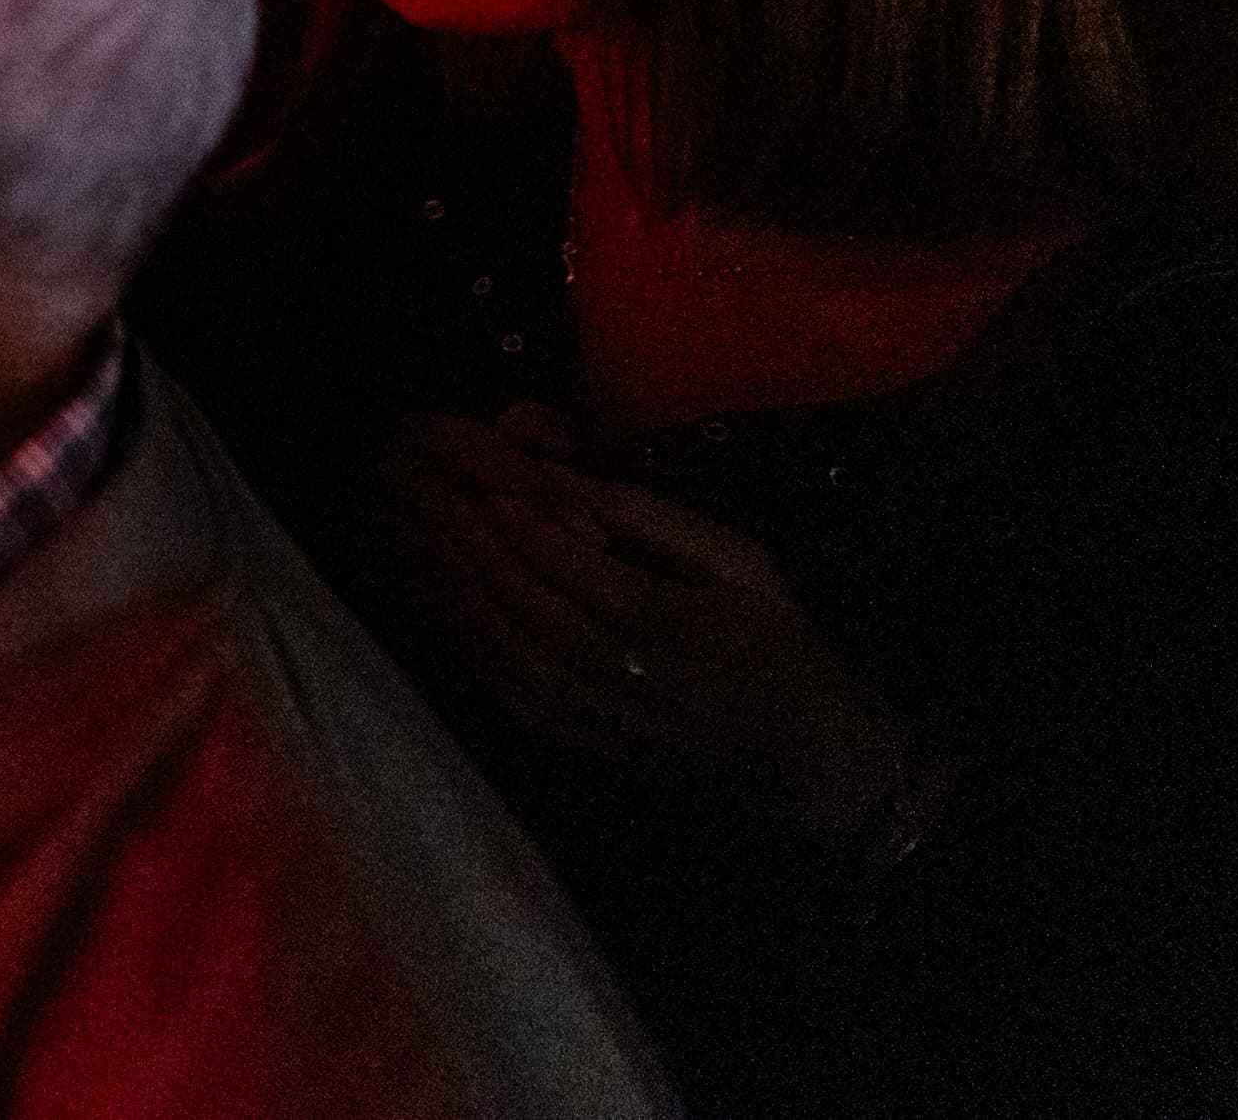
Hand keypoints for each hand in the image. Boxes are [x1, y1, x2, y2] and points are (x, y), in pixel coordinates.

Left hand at [379, 416, 914, 848]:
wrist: (805, 754)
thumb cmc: (776, 640)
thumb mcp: (741, 563)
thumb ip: (656, 522)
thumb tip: (573, 483)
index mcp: (676, 629)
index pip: (585, 578)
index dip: (533, 535)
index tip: (493, 491)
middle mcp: (630, 679)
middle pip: (537, 616)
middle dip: (484, 558)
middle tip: (443, 507)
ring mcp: (603, 720)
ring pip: (513, 658)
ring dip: (467, 602)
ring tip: (433, 548)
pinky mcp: (584, 744)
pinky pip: (512, 696)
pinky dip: (472, 652)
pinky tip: (448, 611)